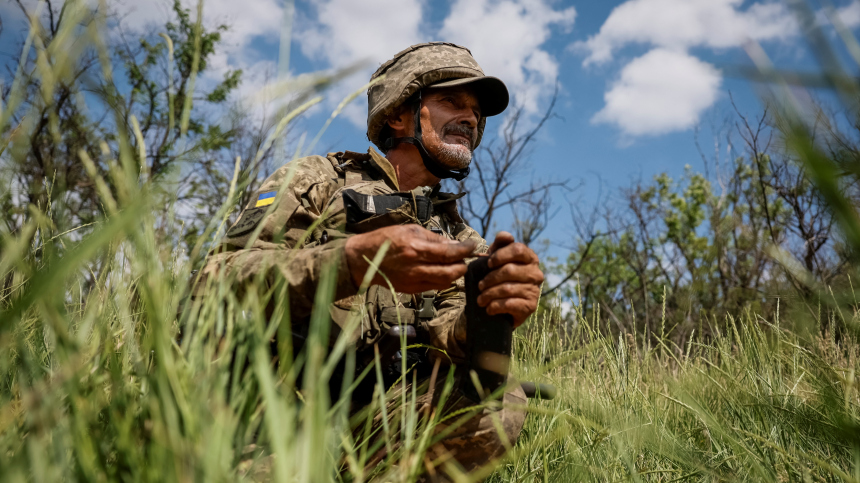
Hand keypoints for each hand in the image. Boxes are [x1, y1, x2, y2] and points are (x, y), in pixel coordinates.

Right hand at [344, 225, 476, 292]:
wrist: (363, 260)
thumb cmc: (386, 240)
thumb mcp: (410, 230)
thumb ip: (433, 239)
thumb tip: (454, 244)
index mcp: (416, 249)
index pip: (449, 253)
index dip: (465, 250)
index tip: (473, 245)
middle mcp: (416, 267)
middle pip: (451, 272)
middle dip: (463, 265)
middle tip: (465, 257)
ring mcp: (414, 281)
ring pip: (445, 282)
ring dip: (454, 274)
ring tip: (455, 264)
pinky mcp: (411, 290)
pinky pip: (434, 287)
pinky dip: (443, 280)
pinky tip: (442, 271)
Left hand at [476, 232, 543, 327]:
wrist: (508, 306)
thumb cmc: (502, 277)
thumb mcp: (498, 259)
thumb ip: (501, 245)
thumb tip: (505, 235)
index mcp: (530, 258)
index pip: (518, 249)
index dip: (500, 255)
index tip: (488, 263)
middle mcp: (536, 273)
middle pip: (510, 270)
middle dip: (490, 278)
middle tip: (480, 285)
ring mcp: (535, 290)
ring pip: (507, 288)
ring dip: (489, 294)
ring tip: (480, 299)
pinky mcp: (530, 306)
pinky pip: (509, 304)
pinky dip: (495, 306)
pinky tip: (489, 308)